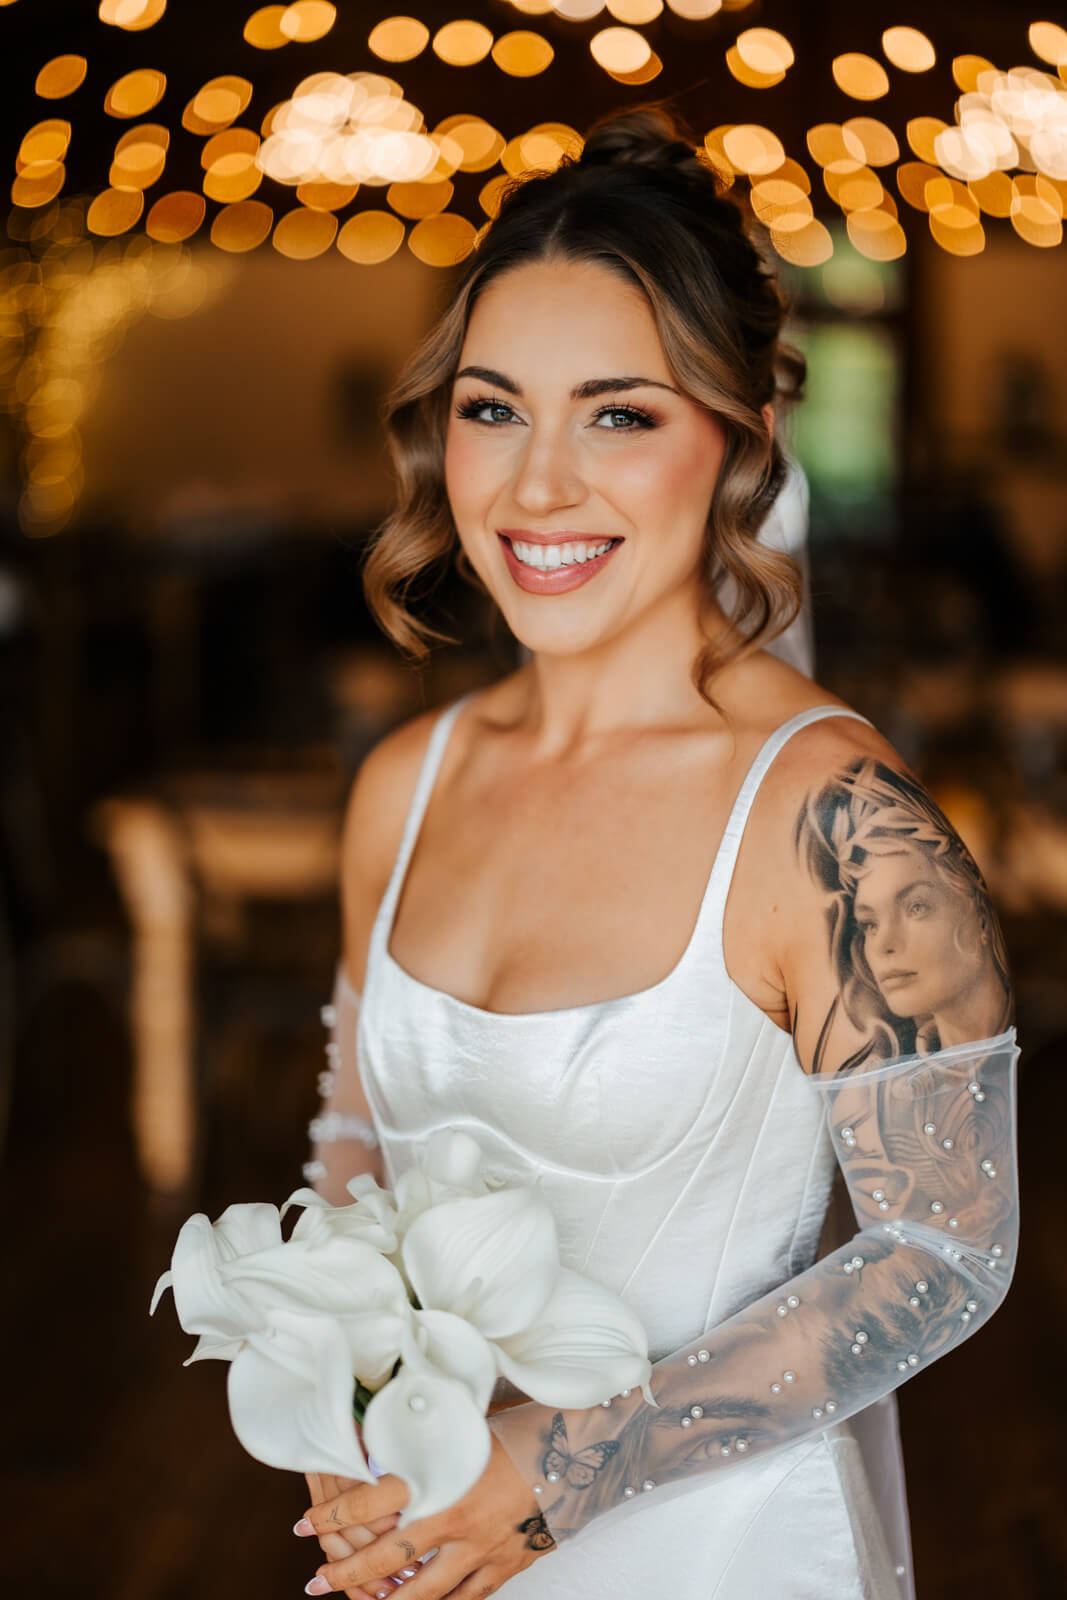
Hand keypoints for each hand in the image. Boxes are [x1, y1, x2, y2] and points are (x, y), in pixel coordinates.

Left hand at [295, 1430, 557, 1598]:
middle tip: (317, 1582)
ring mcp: (482, 1549)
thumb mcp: (465, 1424)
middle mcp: (457, 1519)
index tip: (304, 1523)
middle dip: (346, 1572)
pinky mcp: (506, 1566)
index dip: (331, 1515)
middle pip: (388, 1559)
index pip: (369, 1503)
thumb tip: (382, 1433)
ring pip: (424, 1594)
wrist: (579, 1447)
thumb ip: (425, 1437)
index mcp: (442, 1478)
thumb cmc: (519, 1426)